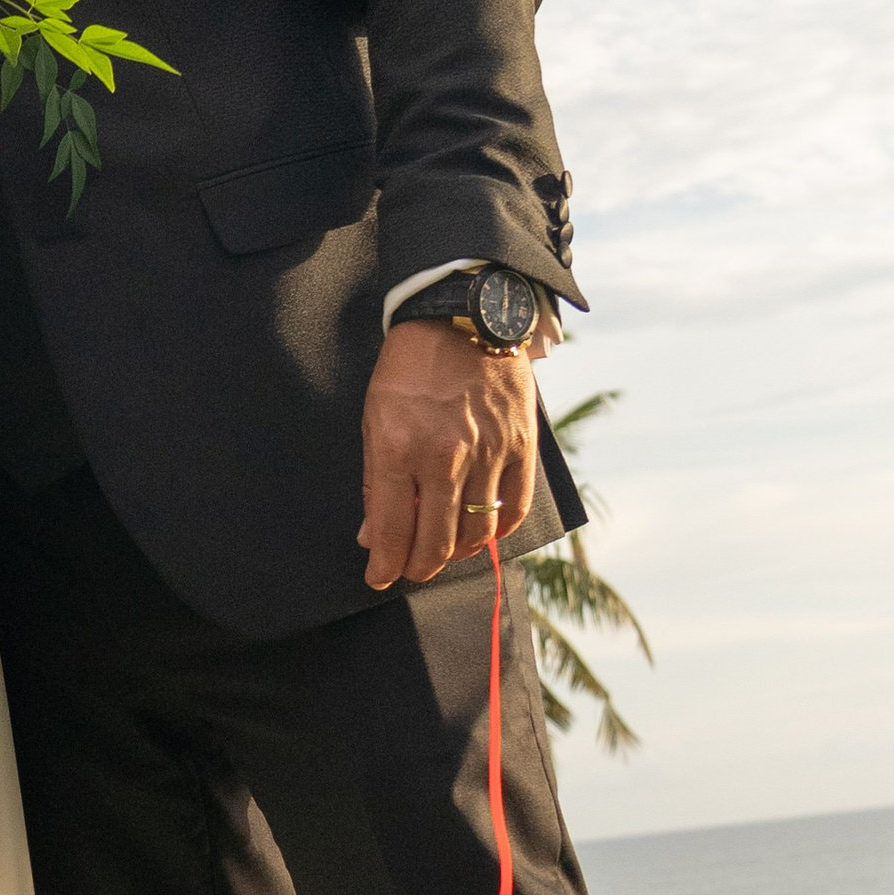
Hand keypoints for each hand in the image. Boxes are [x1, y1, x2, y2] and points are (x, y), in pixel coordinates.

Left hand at [359, 322, 537, 592]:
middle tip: (411, 571)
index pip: (391, 530)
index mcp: (398, 448)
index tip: (379, 577)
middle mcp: (444, 457)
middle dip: (419, 567)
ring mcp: (487, 452)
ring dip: (457, 553)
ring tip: (443, 552)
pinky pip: (515, 507)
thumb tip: (373, 535)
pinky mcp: (520, 445)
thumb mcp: (374, 417)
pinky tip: (482, 533)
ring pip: (476, 532)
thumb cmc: (409, 367)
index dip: (385, 564)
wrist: (461, 317)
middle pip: (435, 541)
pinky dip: (499, 530)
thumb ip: (373, 479)